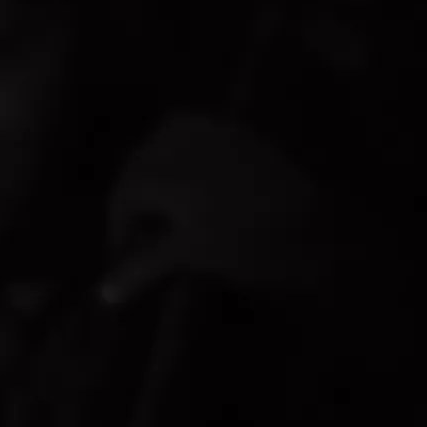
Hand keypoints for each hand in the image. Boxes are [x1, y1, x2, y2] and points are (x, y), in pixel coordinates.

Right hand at [99, 113, 334, 305]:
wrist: (322, 224)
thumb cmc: (246, 240)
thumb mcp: (188, 254)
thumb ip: (141, 269)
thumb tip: (103, 295)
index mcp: (161, 166)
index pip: (122, 197)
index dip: (119, 231)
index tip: (123, 260)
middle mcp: (181, 139)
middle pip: (139, 169)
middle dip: (137, 203)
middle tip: (142, 238)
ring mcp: (214, 130)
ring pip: (165, 148)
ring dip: (158, 179)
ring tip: (167, 213)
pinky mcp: (242, 133)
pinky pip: (198, 140)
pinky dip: (187, 164)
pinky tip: (196, 191)